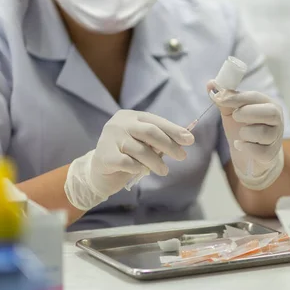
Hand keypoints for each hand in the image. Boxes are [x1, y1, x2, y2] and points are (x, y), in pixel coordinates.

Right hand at [65, 110, 194, 210]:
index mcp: (131, 116)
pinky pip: (128, 163)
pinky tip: (141, 171)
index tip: (190, 140)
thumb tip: (185, 139)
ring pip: (140, 150)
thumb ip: (159, 140)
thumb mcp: (144, 144)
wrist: (99, 173)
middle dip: (169, 145)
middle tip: (182, 157)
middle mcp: (119, 123)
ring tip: (164, 171)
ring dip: (156, 162)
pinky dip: (138, 168)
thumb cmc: (127, 156)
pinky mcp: (104, 156)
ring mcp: (110, 138)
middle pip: (150, 132)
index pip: (156, 121)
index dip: (174, 130)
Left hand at [208, 81, 283, 189]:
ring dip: (246, 133)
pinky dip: (246, 148)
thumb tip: (210, 84)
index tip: (219, 98)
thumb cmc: (244, 129)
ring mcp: (276, 138)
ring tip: (241, 134)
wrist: (249, 157)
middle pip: (271, 112)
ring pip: (264, 133)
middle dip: (248, 112)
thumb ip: (224, 100)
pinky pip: (260, 151)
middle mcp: (277, 120)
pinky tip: (241, 145)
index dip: (238, 97)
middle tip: (235, 116)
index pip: (256, 97)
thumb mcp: (232, 113)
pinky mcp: (271, 155)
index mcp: (268, 104)